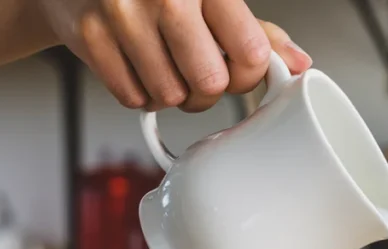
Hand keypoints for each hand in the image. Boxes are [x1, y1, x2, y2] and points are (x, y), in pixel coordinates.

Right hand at [39, 0, 311, 111]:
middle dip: (207, 90)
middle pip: (209, 83)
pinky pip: (132, 97)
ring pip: (169, 96)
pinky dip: (139, 93)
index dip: (248, 75)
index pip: (250, 53)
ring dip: (171, 94)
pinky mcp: (90, 35)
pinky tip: (137, 65)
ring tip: (164, 65)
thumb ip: (256, 30)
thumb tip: (297, 64)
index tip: (239, 71)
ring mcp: (123, 13)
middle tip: (198, 73)